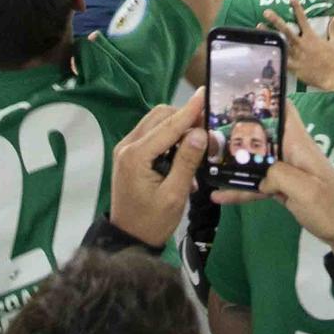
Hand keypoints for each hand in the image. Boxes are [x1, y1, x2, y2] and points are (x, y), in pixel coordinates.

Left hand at [109, 91, 208, 247]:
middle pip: (160, 116)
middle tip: (208, 129)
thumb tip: (200, 133)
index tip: (206, 94)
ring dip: (178, 125)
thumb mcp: (175, 195)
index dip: (190, 110)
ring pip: (155, 121)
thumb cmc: (153, 221)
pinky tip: (184, 150)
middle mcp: (127, 145)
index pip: (168, 125)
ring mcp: (126, 148)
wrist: (129, 239)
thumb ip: (187, 161)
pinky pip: (152, 133)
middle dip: (185, 117)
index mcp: (136, 156)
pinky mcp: (129, 154)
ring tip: (199, 140)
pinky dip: (169, 135)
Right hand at [215, 103, 333, 254]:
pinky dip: (242, 188)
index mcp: (299, 144)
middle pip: (263, 133)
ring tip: (208, 163)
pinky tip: (220, 195)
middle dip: (239, 130)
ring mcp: (287, 170)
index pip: (284, 110)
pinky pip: (259, 183)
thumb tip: (260, 175)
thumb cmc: (328, 206)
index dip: (265, 98)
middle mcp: (291, 151)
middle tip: (209, 129)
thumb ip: (278, 174)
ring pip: (257, 159)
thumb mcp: (304, 189)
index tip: (238, 94)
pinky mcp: (284, 187)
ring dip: (236, 162)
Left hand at [262, 0, 333, 91]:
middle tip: (266, 12)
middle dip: (276, 20)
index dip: (297, 8)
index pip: (303, 19)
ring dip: (270, 35)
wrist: (332, 78)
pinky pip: (282, 59)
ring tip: (259, 26)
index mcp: (311, 37)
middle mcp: (301, 44)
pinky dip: (273, 54)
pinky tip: (264, 49)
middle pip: (286, 30)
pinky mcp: (293, 67)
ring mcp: (296, 55)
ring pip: (281, 43)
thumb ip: (333, 29)